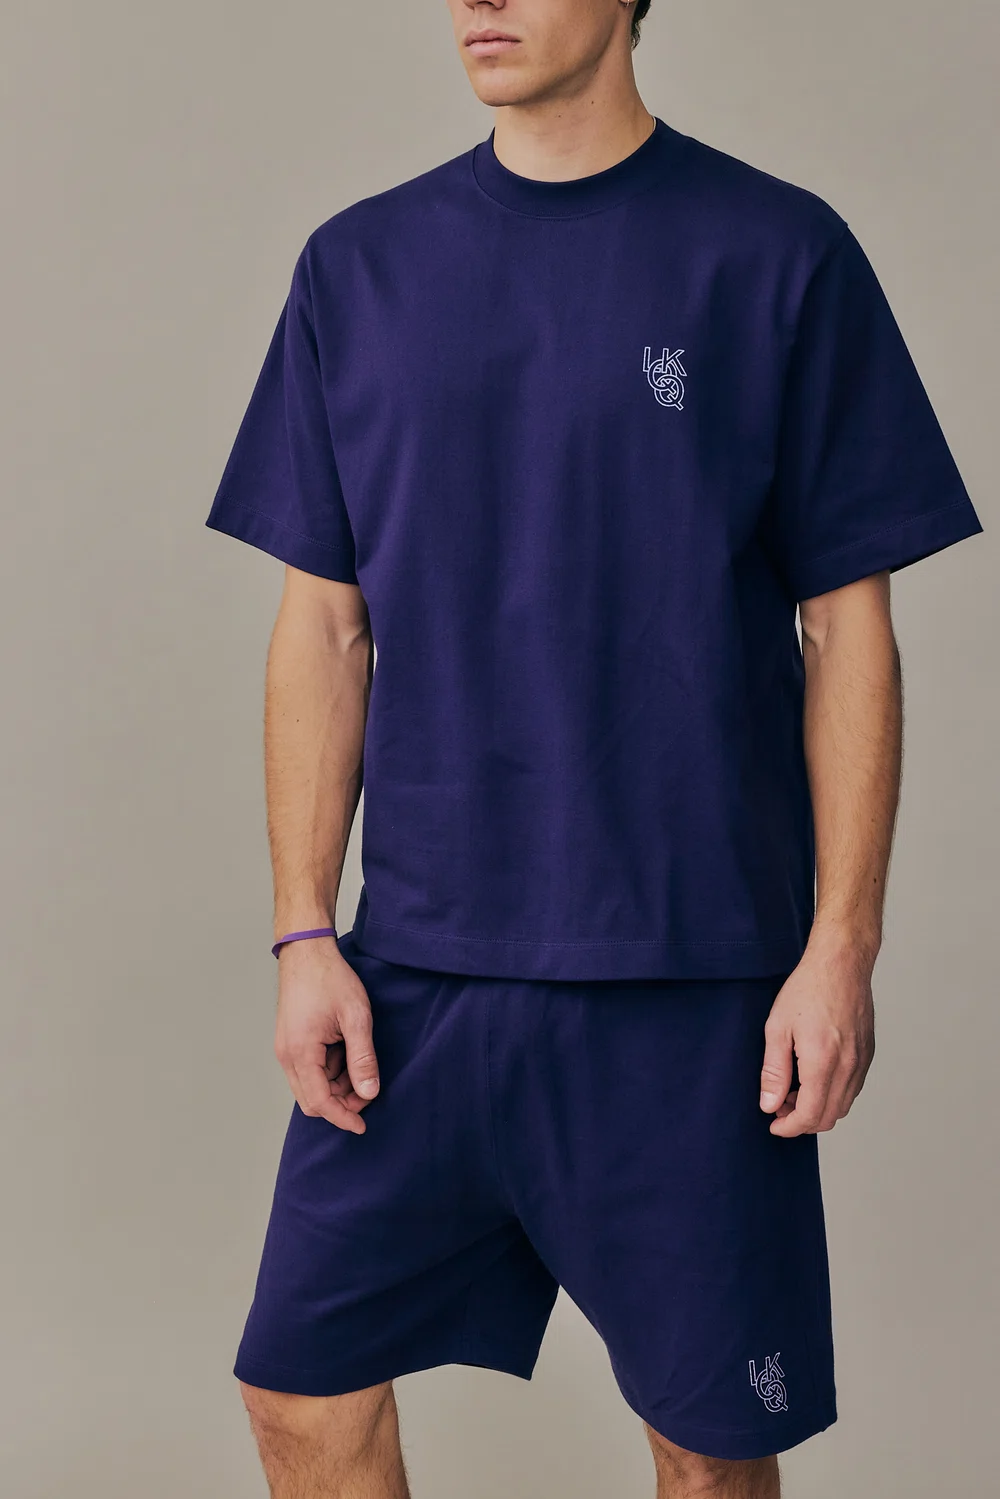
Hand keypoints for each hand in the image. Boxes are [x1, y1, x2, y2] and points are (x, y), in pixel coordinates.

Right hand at [274, 938, 379, 1133]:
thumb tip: (369, 1093)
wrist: (307, 951)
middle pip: (311, 1101)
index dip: (343, 1117)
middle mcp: (287, 1056)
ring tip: (359, 1062)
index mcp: (301, 1052)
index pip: (321, 1102)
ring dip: (335, 1086)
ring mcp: (285, 1049)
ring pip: (309, 1087)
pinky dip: (328, 1072)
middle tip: (368, 1091)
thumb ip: (362, 1058)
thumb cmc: (330, 979)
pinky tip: (345, 1053)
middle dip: (340, 1104)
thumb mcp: (355, 1018)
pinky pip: (307, 1071)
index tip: (363, 1126)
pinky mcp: (289, 1042)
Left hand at [760, 934, 875, 1136]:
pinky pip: (853, 1088)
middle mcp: (848, 1067)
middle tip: (779, 1105)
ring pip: (843, 1105)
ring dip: (819, 1108)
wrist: (841, 963)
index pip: (809, 1115)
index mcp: (822, 1062)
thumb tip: (769, 1104)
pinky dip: (834, 1094)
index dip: (789, 1127)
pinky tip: (814, 1077)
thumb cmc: (807, 989)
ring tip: (794, 1090)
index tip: (774, 1124)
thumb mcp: (777, 1028)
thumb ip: (773, 1071)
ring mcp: (862, 1061)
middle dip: (802, 1121)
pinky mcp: (868, 1054)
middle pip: (828, 1117)